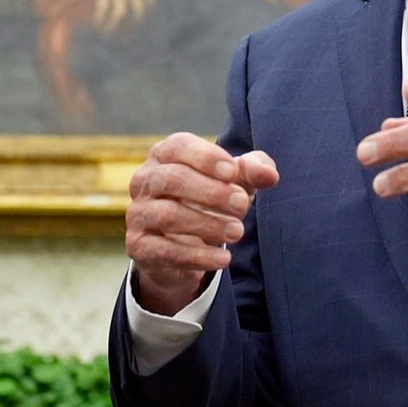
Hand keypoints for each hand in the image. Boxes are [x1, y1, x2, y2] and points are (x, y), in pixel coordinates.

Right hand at [68, 0, 153, 33]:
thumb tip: (144, 6)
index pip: (148, 6)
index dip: (144, 22)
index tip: (136, 33)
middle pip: (137, 13)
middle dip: (130, 29)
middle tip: (123, 39)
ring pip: (120, 13)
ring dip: (113, 27)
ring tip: (106, 35)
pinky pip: (104, 6)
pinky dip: (101, 17)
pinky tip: (97, 23)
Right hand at [126, 132, 278, 314]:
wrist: (181, 246)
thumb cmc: (209, 199)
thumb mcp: (233, 181)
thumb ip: (252, 171)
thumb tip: (269, 174)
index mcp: (164, 155)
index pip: (178, 147)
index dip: (205, 157)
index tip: (232, 172)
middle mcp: (144, 180)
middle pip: (172, 179)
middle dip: (210, 192)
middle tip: (242, 204)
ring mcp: (138, 213)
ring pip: (168, 215)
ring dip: (206, 224)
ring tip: (237, 232)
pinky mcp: (139, 246)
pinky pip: (165, 250)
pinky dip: (197, 256)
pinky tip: (224, 259)